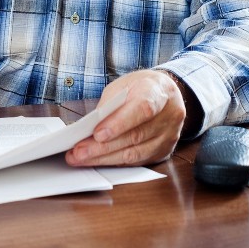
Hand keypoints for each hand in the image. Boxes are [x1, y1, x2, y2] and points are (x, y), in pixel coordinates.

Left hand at [65, 70, 185, 166]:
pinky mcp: (164, 152)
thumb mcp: (123, 86)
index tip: (97, 134)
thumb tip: (90, 128)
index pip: (142, 109)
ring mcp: (169, 137)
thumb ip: (110, 105)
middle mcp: (169, 116)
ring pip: (135, 154)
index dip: (119, 123)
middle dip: (103, 147)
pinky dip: (115, 162)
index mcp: (159, 92)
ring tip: (82, 158)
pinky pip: (137, 161)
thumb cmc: (140, 87)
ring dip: (105, 158)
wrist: (165, 93)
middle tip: (79, 152)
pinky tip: (98, 161)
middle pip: (135, 136)